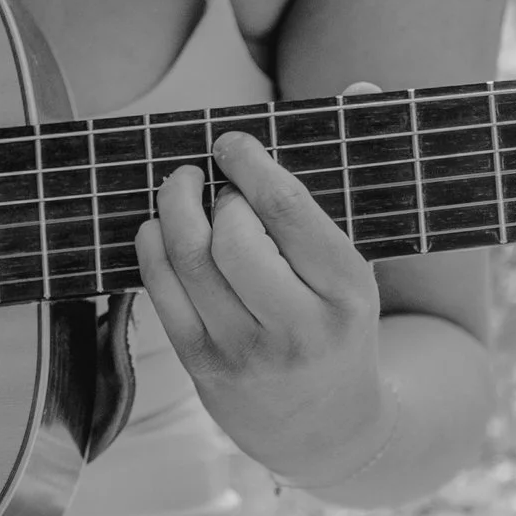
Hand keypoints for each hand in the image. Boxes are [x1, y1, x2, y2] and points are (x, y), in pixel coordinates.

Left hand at [134, 127, 392, 491]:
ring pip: (187, 262)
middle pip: (230, 237)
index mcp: (347, 291)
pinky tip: (161, 230)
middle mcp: (298, 327)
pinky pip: (160, 292)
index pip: (288, 211)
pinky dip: (152, 247)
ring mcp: (246, 352)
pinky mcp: (203, 367)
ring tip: (179, 190)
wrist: (325, 427)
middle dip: (210, 194)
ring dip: (172, 211)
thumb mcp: (359, 259)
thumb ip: (353, 175)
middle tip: (210, 181)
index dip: (251, 164)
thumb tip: (363, 87)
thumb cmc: (339, 320)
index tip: (232, 142)